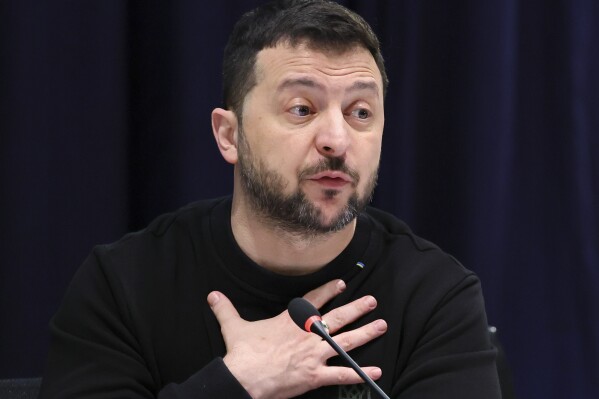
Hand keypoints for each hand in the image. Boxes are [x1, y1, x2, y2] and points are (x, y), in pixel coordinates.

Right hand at [207, 279, 387, 398]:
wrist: (245, 376)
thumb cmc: (243, 352)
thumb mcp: (234, 326)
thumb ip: (226, 309)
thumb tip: (212, 295)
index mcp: (291, 321)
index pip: (314, 301)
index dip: (329, 291)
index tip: (342, 284)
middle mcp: (307, 335)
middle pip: (337, 318)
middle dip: (357, 308)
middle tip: (373, 302)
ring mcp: (314, 355)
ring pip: (346, 342)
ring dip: (365, 333)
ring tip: (382, 326)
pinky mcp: (315, 376)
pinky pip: (342, 374)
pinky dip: (359, 373)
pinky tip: (375, 371)